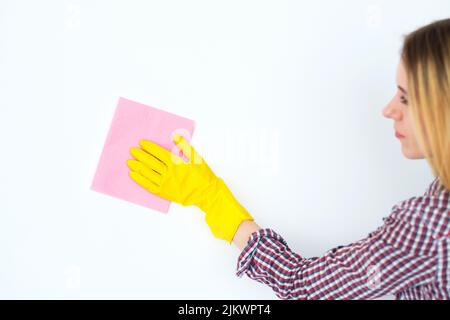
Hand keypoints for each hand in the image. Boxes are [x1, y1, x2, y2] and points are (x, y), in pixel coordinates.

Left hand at [127, 134, 253, 242]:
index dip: (149, 147)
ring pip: (147, 173)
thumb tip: (176, 136)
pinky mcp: (164, 192)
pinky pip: (148, 185)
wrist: (206, 193)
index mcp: (176, 163)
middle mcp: (168, 173)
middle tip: (132, 150)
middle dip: (140, 155)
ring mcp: (165, 183)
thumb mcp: (197, 158)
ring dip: (137, 166)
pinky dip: (140, 180)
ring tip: (129, 162)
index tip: (141, 143)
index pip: (158, 152)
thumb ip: (185, 147)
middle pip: (150, 162)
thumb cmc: (203, 176)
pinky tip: (133, 175)